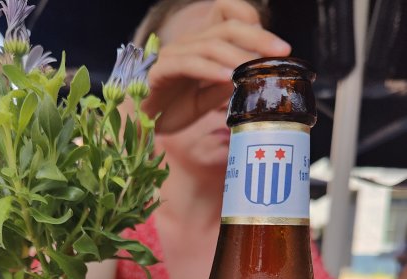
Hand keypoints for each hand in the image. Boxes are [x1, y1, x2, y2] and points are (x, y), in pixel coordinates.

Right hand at [142, 0, 290, 132]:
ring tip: (258, 69)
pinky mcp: (161, 70)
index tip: (277, 47)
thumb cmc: (169, 110)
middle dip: (259, 37)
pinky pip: (190, 64)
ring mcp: (174, 55)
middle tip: (282, 51)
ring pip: (211, 44)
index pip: (228, 15)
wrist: (136, 123)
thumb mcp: (205, 100)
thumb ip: (224, 87)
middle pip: (227, 27)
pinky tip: (229, 78)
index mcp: (202, 46)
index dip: (253, 23)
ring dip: (238, 56)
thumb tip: (250, 80)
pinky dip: (211, 70)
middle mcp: (189, 44)